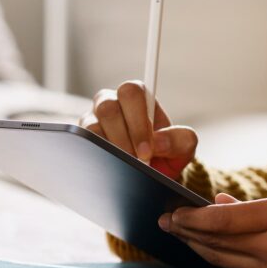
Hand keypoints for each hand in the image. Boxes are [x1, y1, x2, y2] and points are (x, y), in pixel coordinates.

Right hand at [79, 81, 197, 180]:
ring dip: (111, 149)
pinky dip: (98, 157)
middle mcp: (113, 103)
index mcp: (139, 97)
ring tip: (127, 164)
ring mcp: (94, 120)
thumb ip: (180, 140)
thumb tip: (159, 141)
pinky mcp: (83, 139)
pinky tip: (112, 166)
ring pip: (92, 127)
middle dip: (124, 138)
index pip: (132, 92)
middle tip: (138, 160)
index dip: (138, 121)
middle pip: (108, 107)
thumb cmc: (166, 154)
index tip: (148, 149)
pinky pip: (82, 143)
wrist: (152, 175)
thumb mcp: (184, 147)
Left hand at [159, 191, 266, 267]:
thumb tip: (221, 202)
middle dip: (187, 232)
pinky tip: (209, 249)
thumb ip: (259, 204)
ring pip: (222, 260)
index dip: (193, 217)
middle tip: (165, 221)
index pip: (224, 219)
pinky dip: (221, 259)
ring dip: (198, 247)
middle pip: (216, 242)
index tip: (173, 211)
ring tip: (179, 234)